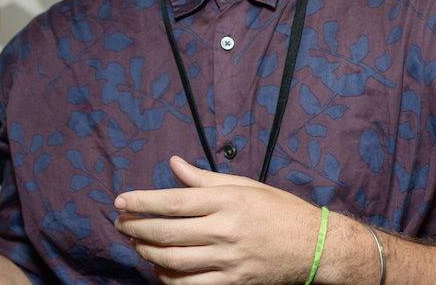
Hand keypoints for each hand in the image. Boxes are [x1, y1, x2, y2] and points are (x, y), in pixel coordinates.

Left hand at [113, 155, 320, 283]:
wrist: (314, 246)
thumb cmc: (279, 210)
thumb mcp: (244, 185)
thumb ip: (205, 178)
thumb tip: (174, 164)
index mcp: (228, 200)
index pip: (173, 201)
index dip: (141, 202)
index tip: (120, 201)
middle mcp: (226, 229)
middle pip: (167, 232)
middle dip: (136, 228)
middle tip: (120, 223)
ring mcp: (229, 259)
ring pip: (173, 261)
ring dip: (147, 253)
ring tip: (136, 244)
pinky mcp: (233, 282)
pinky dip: (167, 279)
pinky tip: (158, 269)